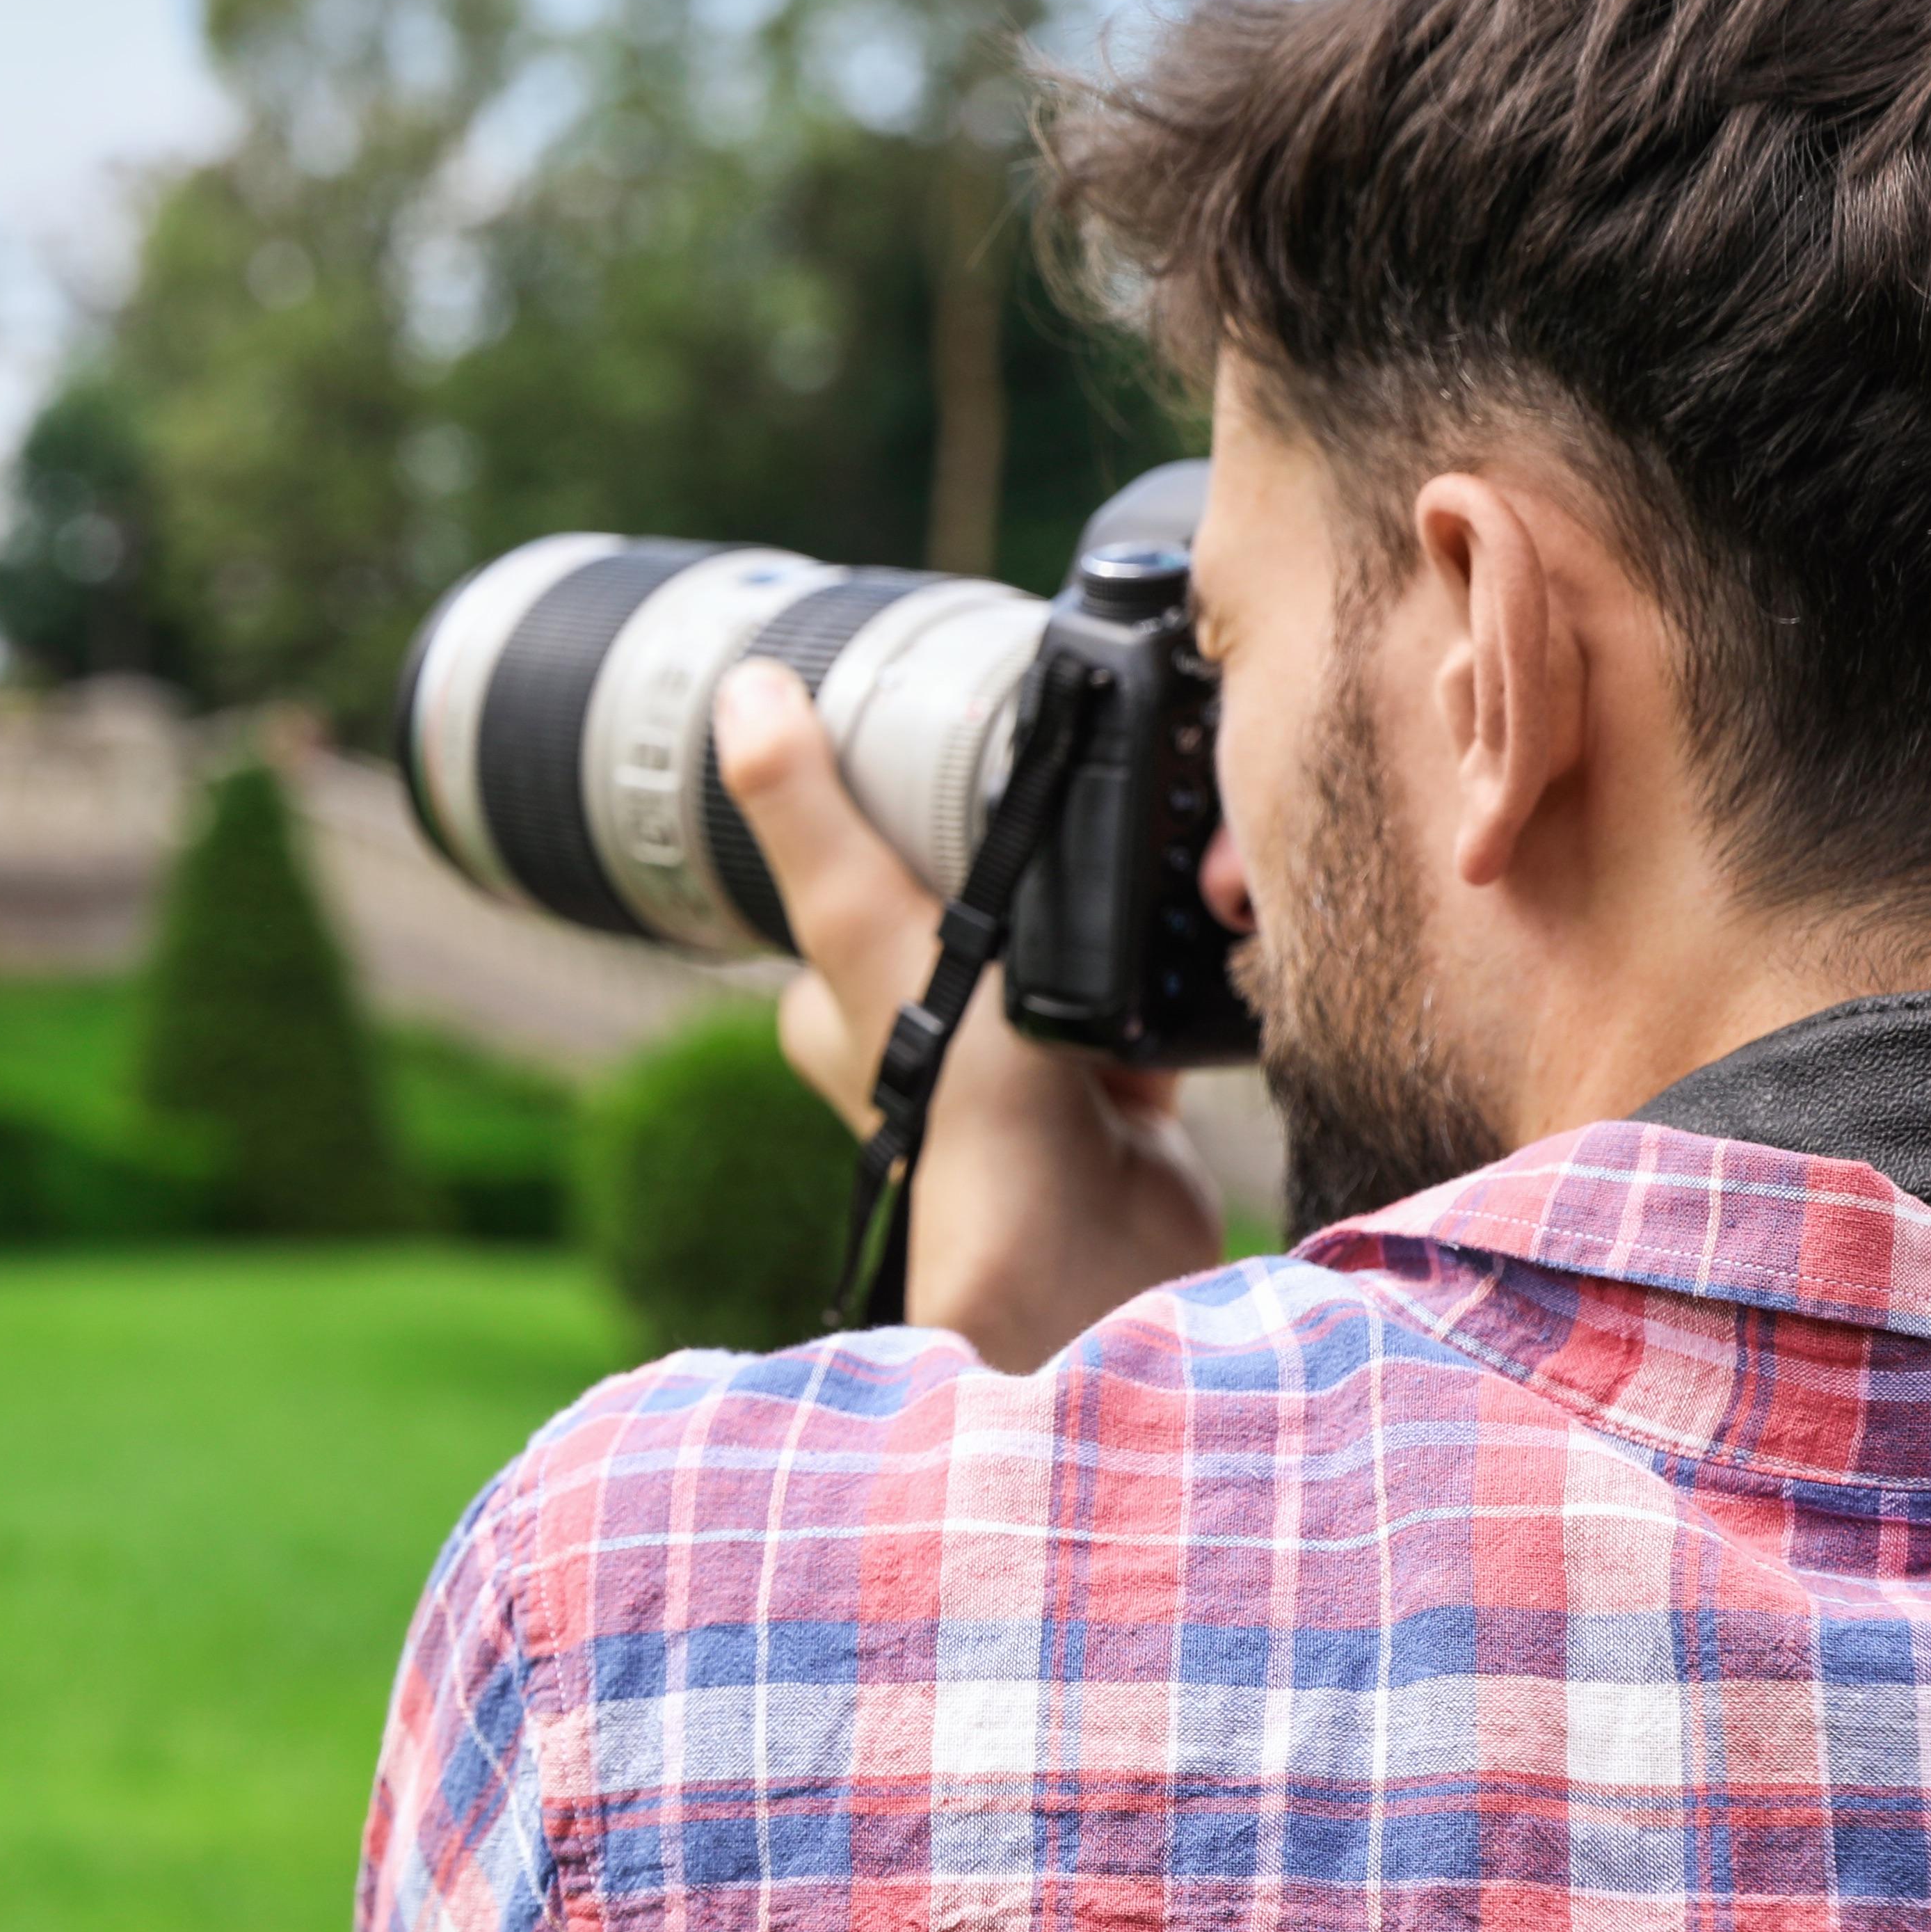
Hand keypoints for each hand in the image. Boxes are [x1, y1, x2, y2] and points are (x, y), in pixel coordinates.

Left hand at [709, 659, 1227, 1369]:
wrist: (1095, 1242)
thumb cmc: (962, 1103)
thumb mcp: (867, 926)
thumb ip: (808, 814)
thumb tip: (744, 689)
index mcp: (842, 999)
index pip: (854, 871)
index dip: (894, 808)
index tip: (944, 738)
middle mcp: (923, 1038)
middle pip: (965, 903)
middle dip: (1016, 859)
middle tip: (1068, 793)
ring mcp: (1018, 1070)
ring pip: (1053, 951)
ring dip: (1093, 914)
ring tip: (1131, 859)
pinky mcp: (1113, 1096)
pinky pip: (1139, 1005)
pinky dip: (1160, 974)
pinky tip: (1186, 932)